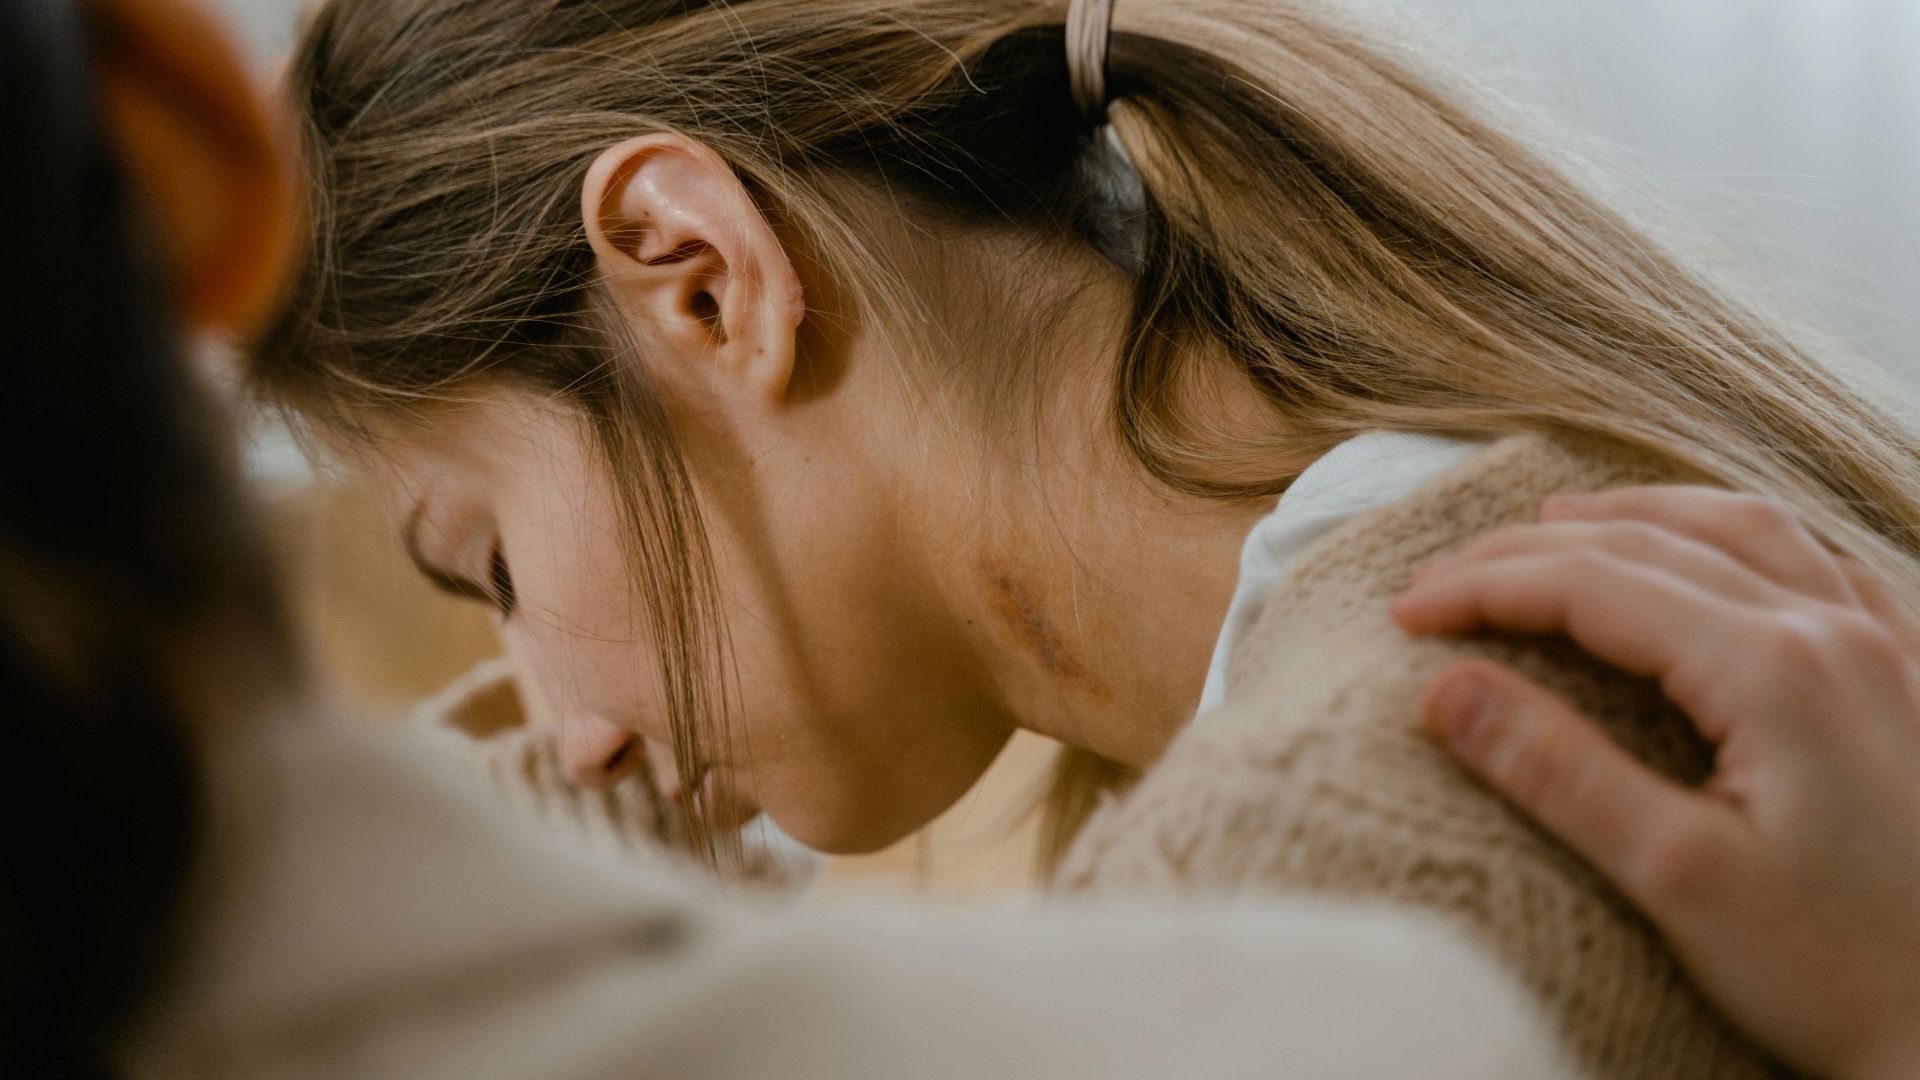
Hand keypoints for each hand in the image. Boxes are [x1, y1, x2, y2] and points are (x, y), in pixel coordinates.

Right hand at [1389, 486, 1919, 1079]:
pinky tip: (1714, 552)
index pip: (1592, 586)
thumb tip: (1444, 688)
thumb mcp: (1677, 879)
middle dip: (1530, 551)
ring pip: (1743, 529)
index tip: (1404, 613)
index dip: (1485, 589)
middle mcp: (1835, 631)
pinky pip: (1820, 561)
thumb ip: (1559, 771)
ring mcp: (1885, 649)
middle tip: (1440, 577)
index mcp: (1773, 668)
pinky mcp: (1911, 682)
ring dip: (1636, 516)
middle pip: (1653, 543)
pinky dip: (1738, 536)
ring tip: (1557, 523)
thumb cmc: (1838, 973)